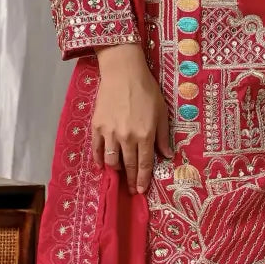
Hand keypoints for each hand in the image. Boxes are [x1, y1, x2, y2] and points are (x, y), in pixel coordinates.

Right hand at [91, 43, 172, 194]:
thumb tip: (168, 155)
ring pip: (111, 160)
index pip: (144, 164)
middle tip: (131, 189)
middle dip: (130, 180)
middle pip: (128, 165)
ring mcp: (110, 132)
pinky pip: (96, 149)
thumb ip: (163, 136)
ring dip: (115, 170)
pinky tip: (102, 165)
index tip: (141, 190)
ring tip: (119, 174)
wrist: (123, 72)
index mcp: (145, 135)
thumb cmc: (146, 90)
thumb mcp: (162, 112)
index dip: (142, 179)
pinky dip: (99, 159)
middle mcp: (128, 137)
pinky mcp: (97, 126)